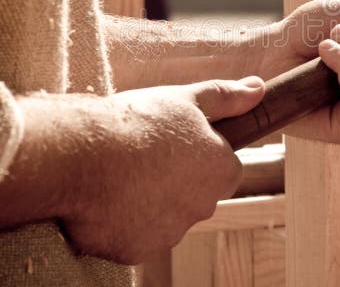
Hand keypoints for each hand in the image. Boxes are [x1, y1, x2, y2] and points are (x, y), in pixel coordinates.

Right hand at [62, 77, 263, 263]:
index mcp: (222, 171)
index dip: (199, 154)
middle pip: (195, 195)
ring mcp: (170, 233)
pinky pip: (135, 235)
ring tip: (121, 173)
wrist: (81, 153)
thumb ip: (226, 97)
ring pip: (165, 217)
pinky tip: (107, 197)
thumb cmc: (136, 122)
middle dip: (176, 180)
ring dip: (149, 201)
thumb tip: (258, 89)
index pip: (224, 168)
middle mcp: (204, 208)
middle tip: (144, 155)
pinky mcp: (137, 250)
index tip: (173, 142)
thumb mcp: (187, 98)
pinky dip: (124, 221)